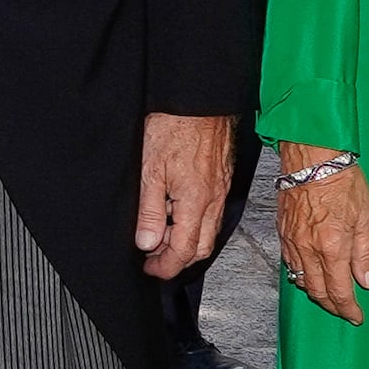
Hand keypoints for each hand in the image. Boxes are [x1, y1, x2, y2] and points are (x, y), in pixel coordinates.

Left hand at [134, 109, 234, 279]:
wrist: (197, 99)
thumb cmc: (173, 127)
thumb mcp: (150, 171)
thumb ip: (150, 211)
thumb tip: (147, 243)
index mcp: (196, 202)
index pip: (185, 250)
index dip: (166, 266)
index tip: (150, 269)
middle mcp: (214, 200)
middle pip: (202, 247)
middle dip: (178, 259)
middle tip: (153, 258)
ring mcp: (220, 189)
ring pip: (209, 230)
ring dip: (186, 241)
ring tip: (161, 236)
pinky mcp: (221, 178)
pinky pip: (212, 213)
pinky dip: (195, 223)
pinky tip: (177, 213)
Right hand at [268, 142, 368, 322]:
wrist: (312, 158)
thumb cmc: (342, 181)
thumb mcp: (366, 217)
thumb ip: (365, 253)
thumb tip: (366, 280)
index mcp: (333, 248)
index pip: (339, 291)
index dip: (348, 309)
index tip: (356, 316)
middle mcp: (309, 250)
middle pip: (317, 292)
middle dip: (332, 306)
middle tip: (344, 310)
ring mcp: (292, 242)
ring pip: (301, 280)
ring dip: (316, 292)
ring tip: (330, 295)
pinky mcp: (283, 233)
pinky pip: (290, 264)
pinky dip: (301, 275)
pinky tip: (311, 273)